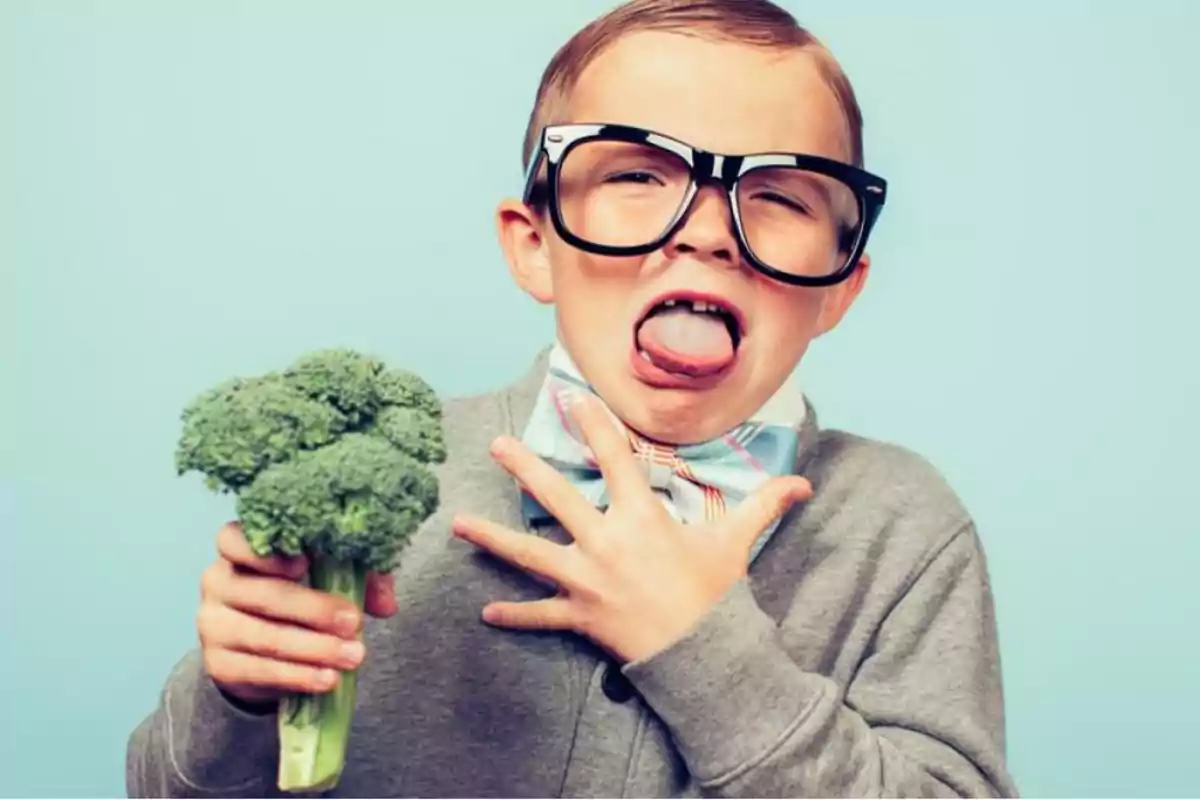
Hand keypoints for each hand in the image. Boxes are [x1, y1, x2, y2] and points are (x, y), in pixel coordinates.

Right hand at [197, 522, 397, 706]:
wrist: (260, 647)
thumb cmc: (298, 593)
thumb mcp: (328, 574)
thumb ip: (359, 577)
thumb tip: (387, 604)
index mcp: (239, 549)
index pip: (233, 540)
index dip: (266, 552)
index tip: (304, 563)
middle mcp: (218, 582)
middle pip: (264, 594)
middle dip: (314, 610)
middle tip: (352, 622)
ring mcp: (213, 625)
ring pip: (265, 637)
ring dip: (314, 649)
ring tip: (353, 655)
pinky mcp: (219, 664)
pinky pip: (260, 670)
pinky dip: (298, 676)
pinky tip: (327, 678)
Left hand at [452, 395, 811, 663]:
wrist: (704, 655)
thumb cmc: (716, 593)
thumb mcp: (737, 542)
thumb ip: (763, 505)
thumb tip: (803, 483)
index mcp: (641, 516)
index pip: (615, 457)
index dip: (594, 423)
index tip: (571, 398)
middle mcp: (605, 541)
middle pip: (556, 496)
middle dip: (524, 467)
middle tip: (496, 445)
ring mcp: (587, 579)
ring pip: (528, 553)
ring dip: (491, 538)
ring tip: (456, 524)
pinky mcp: (579, 615)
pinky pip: (541, 615)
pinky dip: (516, 615)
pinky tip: (487, 612)